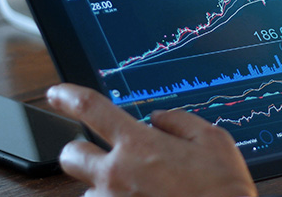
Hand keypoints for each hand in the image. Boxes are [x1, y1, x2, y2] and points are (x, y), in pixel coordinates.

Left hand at [47, 84, 256, 196]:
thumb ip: (180, 122)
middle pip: (71, 155)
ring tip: (134, 188)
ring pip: (87, 191)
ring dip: (103, 186)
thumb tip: (160, 118)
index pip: (90, 108)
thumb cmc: (223, 190)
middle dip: (80, 151)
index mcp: (139, 145)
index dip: (68, 96)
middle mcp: (118, 174)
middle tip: (98, 153)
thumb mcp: (213, 140)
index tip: (57, 93)